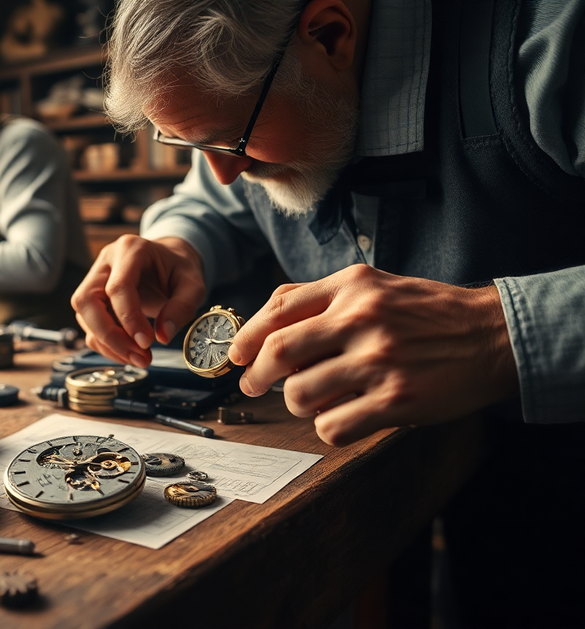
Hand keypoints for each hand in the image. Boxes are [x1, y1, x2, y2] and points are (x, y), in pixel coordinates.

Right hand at [71, 235, 206, 366]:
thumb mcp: (193, 284)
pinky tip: (129, 353)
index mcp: (130, 250)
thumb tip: (162, 335)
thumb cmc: (179, 270)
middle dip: (109, 335)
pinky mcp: (93, 298)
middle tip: (138, 356)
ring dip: (108, 344)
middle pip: (87, 301)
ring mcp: (94, 279)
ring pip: (84, 316)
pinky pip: (89, 325)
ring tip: (139, 358)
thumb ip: (182, 307)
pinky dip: (106, 345)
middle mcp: (106, 262)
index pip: (118, 287)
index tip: (147, 343)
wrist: (170, 262)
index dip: (129, 318)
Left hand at [228, 265, 517, 445]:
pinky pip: (332, 426)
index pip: (277, 309)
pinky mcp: (396, 400)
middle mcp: (361, 319)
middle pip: (278, 352)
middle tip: (252, 386)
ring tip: (315, 400)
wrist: (493, 336)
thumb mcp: (375, 286)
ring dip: (297, 404)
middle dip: (255, 376)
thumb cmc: (427, 314)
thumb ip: (323, 298)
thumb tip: (263, 321)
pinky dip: (327, 428)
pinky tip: (342, 418)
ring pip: (300, 394)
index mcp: (351, 287)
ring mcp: (378, 360)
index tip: (237, 356)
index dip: (246, 337)